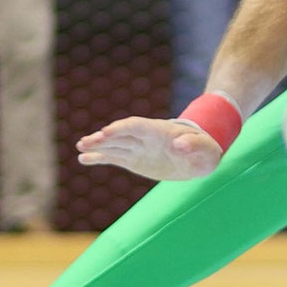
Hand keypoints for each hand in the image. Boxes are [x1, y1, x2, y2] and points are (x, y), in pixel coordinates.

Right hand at [76, 115, 222, 181]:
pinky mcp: (134, 160)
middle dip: (104, 138)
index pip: (137, 126)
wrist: (199, 157)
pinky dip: (100, 158)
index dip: (122, 129)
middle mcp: (145, 138)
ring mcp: (138, 148)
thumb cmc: (205, 151)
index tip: (106, 133)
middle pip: (121, 134)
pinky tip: (84, 160)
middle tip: (86, 142)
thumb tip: (180, 144)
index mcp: (160, 131)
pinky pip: (115, 158)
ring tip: (80, 148)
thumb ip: (194, 145)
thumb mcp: (206, 150)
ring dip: (97, 146)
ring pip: (114, 145)